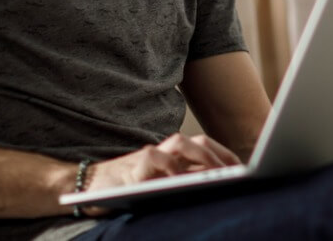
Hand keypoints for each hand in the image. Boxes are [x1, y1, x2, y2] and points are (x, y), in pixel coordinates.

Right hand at [76, 133, 240, 215]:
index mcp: (173, 154)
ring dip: (203, 159)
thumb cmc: (128, 189)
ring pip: (182, 146)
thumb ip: (183, 179)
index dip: (225, 156)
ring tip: (219, 175)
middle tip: (237, 174)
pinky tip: (186, 180)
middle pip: (199, 144)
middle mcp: (164, 150)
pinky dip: (174, 169)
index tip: (245, 168)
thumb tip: (218, 186)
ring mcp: (150, 155)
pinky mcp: (135, 166)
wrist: (87, 186)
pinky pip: (158, 161)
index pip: (206, 147)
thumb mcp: (160, 184)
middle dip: (220, 157)